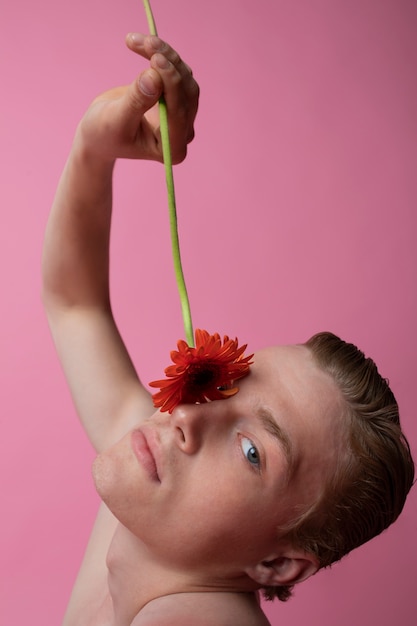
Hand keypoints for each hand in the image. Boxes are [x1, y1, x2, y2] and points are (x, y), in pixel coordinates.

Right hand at [75, 33, 198, 164]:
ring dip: (163, 54)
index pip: (179, 113)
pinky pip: (175, 70)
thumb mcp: (115, 120)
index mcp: (172, 148)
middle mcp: (183, 132)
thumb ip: (136, 101)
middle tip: (146, 42)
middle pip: (186, 92)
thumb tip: (154, 77)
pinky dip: (160, 54)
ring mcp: (182, 114)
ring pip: (183, 77)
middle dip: (167, 64)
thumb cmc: (103, 133)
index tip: (156, 59)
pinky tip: (141, 43)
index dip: (171, 84)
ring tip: (135, 40)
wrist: (99, 131)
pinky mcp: (176, 96)